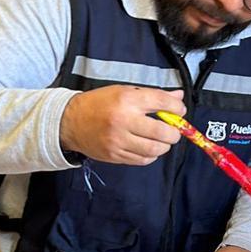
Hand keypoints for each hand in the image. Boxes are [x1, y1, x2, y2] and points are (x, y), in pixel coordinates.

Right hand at [60, 84, 184, 164]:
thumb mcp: (125, 91)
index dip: (177, 108)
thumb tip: (178, 97)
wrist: (71, 121)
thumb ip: (153, 95)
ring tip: (160, 140)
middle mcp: (124, 120)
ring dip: (163, 146)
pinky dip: (150, 155)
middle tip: (173, 130)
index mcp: (127, 100)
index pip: (162, 103)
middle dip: (174, 133)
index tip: (179, 110)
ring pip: (155, 150)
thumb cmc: (98, 104)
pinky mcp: (115, 155)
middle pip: (163, 132)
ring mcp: (119, 141)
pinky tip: (147, 147)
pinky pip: (142, 160)